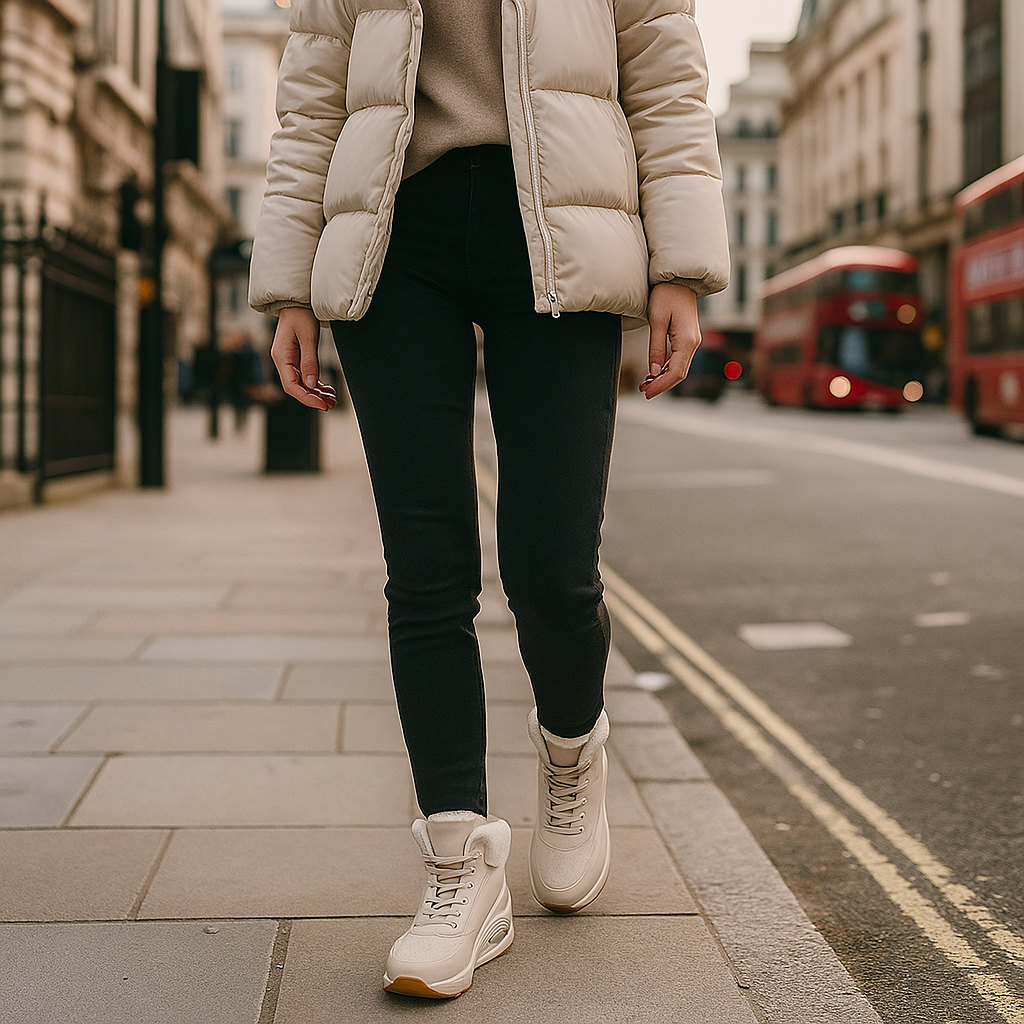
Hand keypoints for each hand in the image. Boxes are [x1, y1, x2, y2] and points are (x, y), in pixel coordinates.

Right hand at [270, 307, 336, 409]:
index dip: (307, 398)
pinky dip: (316, 384)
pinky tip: (327, 390)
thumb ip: (310, 361)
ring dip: (316, 393)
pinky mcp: (295, 358)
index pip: (292, 386)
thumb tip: (312, 385)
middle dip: (313, 399)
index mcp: (281, 357)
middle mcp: (282, 361)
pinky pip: (305, 376)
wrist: (297, 301)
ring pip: (302, 384)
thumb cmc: (301, 315)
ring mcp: (288, 360)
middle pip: (296, 388)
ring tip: (332, 400)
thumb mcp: (308, 337)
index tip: (322, 405)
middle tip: (331, 406)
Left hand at [639, 283, 701, 399]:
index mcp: (687, 341)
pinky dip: (666, 368)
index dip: (661, 385)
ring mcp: (692, 341)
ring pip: (678, 368)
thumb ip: (656, 347)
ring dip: (662, 378)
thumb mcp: (657, 320)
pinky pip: (678, 359)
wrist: (679, 278)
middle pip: (679, 373)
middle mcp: (693, 343)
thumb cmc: (666, 295)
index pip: (675, 372)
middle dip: (661, 385)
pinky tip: (653, 372)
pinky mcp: (687, 338)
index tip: (646, 393)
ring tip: (644, 383)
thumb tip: (653, 372)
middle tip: (643, 392)